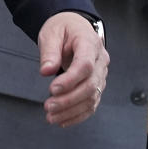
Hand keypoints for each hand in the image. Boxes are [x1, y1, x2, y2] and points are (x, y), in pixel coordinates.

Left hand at [37, 11, 108, 126]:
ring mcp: (101, 74)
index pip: (85, 65)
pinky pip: (91, 104)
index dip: (70, 80)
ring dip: (72, 110)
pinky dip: (78, 115)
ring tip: (51, 116)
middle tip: (48, 106)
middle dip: (69, 99)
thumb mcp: (51, 33)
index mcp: (89, 43)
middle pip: (90, 85)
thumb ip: (49, 52)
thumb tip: (46, 71)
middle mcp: (100, 60)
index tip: (52, 89)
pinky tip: (62, 120)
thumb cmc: (62, 29)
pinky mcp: (97, 85)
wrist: (74, 28)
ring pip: (92, 97)